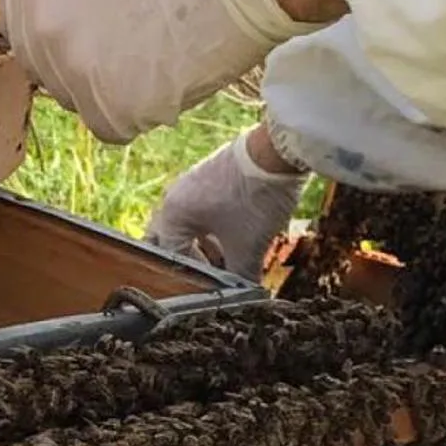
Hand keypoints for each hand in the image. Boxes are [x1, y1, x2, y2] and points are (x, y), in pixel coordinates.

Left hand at [0, 0, 312, 143]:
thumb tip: (53, 1)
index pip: (18, 30)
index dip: (52, 34)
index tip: (85, 31)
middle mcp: (41, 29)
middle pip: (47, 73)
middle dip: (81, 64)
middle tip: (132, 41)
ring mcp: (72, 74)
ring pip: (79, 101)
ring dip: (113, 87)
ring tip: (159, 48)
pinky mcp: (108, 110)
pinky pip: (112, 125)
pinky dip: (139, 110)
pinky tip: (169, 74)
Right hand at [145, 125, 305, 281]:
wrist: (280, 149)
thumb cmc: (256, 198)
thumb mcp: (248, 246)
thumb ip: (241, 278)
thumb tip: (246, 297)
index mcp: (172, 215)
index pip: (171, 258)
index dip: (191, 279)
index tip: (211, 291)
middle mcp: (174, 198)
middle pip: (166, 239)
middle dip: (184, 260)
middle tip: (202, 277)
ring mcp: (190, 183)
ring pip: (184, 224)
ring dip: (199, 245)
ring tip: (224, 259)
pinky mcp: (208, 174)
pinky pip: (199, 209)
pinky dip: (210, 227)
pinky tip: (232, 236)